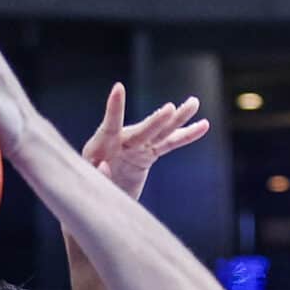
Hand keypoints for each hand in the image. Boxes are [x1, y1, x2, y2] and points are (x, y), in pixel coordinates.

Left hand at [79, 84, 207, 201]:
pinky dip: (185, 136)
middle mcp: (120, 141)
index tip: (118, 88)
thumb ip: (95, 177)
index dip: (114, 108)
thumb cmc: (86, 193)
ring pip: (160, 131)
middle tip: (169, 109)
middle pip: (142, 130)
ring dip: (177, 118)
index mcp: (100, 146)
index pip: (109, 125)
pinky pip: (169, 144)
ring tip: (194, 102)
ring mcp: (136, 146)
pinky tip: (203, 125)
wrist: (96, 200)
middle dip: (156, 122)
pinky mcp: (147, 154)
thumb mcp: (87, 187)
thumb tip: (105, 166)